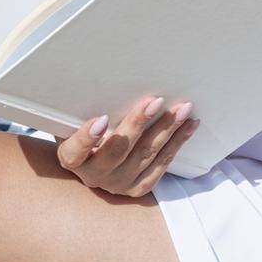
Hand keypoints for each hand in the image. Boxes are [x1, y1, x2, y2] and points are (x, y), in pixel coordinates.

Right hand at [55, 95, 199, 196]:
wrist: (93, 159)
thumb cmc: (83, 128)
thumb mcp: (74, 120)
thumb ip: (82, 107)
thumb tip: (97, 73)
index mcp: (72, 158)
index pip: (75, 150)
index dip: (87, 137)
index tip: (101, 118)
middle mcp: (94, 175)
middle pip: (117, 151)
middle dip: (138, 123)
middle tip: (155, 100)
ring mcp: (117, 184)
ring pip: (145, 156)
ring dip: (166, 129)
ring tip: (182, 108)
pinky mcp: (138, 188)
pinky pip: (161, 165)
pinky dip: (177, 143)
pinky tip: (189, 125)